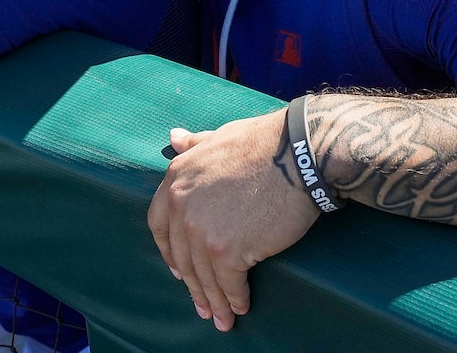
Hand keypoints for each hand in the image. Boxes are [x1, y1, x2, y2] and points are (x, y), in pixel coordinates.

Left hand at [147, 110, 322, 330]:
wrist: (297, 154)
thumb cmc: (265, 142)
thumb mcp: (220, 137)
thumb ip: (194, 145)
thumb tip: (173, 139)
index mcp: (176, 178)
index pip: (159, 224)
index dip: (168, 250)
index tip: (178, 269)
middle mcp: (181, 206)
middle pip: (182, 256)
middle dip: (193, 285)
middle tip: (202, 306)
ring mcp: (201, 230)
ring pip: (204, 275)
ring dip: (213, 301)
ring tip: (221, 319)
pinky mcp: (227, 250)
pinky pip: (228, 283)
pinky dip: (234, 299)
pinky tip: (241, 307)